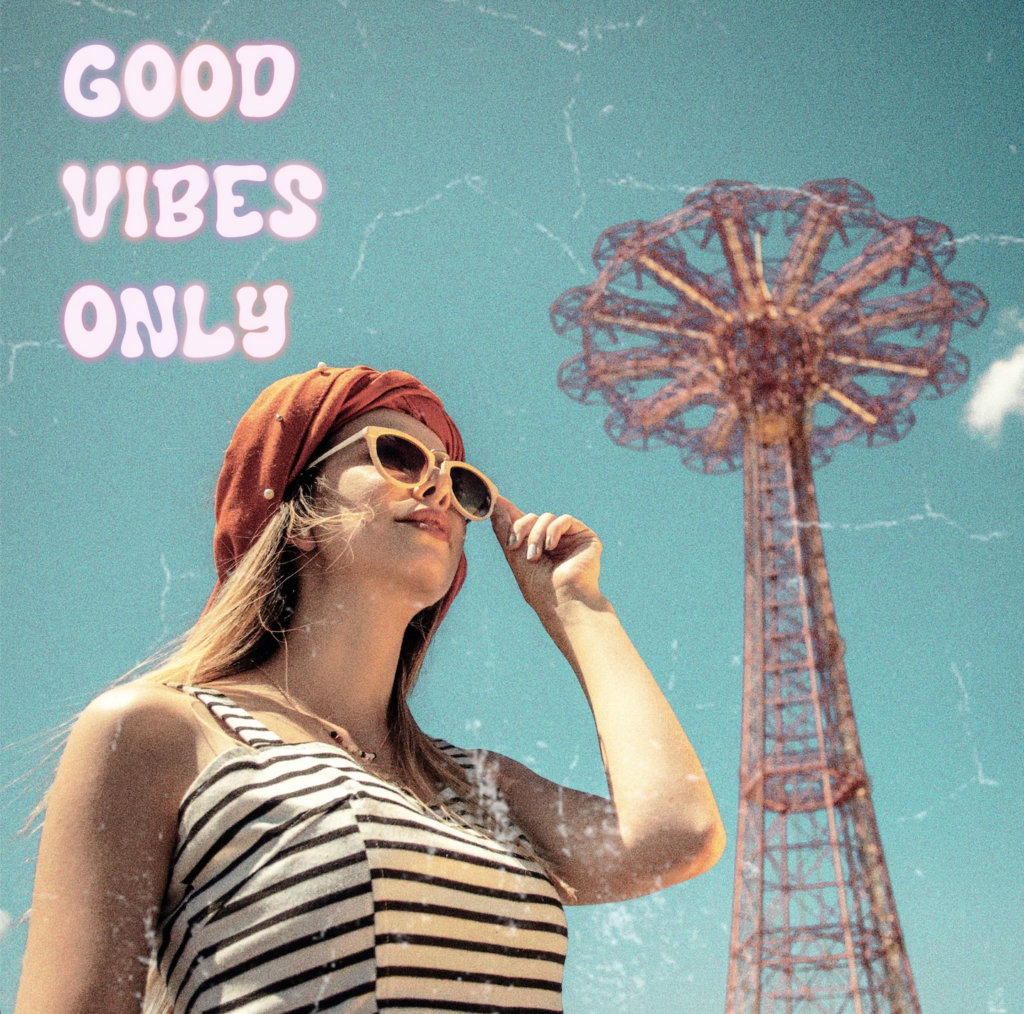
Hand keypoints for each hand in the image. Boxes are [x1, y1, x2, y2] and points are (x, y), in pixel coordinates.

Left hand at [490, 495, 603, 616]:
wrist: (561, 600)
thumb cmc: (537, 586)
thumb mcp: (513, 555)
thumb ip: (504, 528)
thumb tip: (494, 504)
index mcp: (536, 546)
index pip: (522, 521)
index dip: (509, 509)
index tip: (495, 498)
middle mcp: (553, 540)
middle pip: (532, 516)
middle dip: (521, 528)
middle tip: (515, 546)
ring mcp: (569, 538)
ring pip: (546, 517)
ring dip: (536, 534)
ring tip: (535, 555)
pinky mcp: (585, 536)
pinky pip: (565, 519)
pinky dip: (554, 530)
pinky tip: (551, 547)